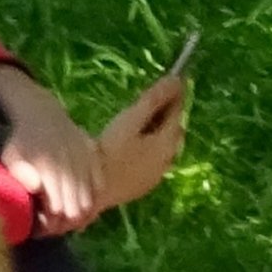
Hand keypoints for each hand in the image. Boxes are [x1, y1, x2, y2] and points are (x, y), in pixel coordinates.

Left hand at [0, 66, 110, 234]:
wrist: (41, 114)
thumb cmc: (22, 142)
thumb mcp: (12, 158)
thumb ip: (21, 176)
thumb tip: (37, 189)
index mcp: (50, 172)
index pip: (57, 210)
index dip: (50, 225)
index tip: (40, 228)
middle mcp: (71, 169)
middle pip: (75, 210)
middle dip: (64, 224)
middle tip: (53, 227)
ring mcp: (85, 163)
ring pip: (90, 201)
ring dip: (80, 216)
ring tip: (67, 220)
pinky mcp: (93, 158)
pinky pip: (100, 186)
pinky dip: (94, 200)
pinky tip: (83, 208)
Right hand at [93, 65, 191, 213]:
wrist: (93, 190)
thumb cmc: (110, 150)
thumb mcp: (130, 120)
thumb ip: (153, 100)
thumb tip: (175, 80)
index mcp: (166, 143)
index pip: (177, 114)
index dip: (176, 96)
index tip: (174, 80)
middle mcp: (167, 160)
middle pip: (173, 131)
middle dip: (168, 114)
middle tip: (155, 99)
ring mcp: (156, 175)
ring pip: (164, 147)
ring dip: (158, 132)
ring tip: (142, 120)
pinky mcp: (144, 185)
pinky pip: (154, 160)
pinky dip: (150, 147)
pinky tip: (133, 145)